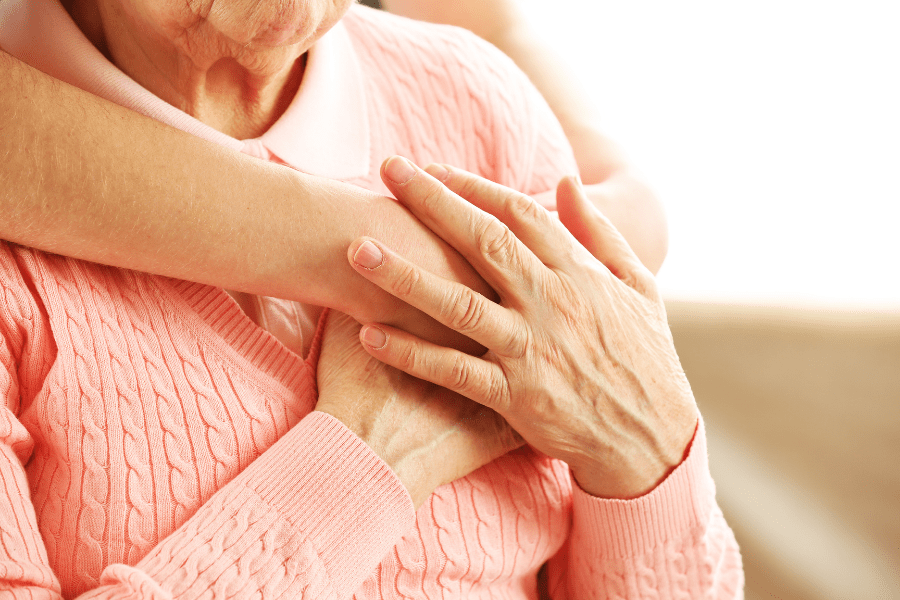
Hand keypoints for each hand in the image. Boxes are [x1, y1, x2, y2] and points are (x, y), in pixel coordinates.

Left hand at [346, 157, 698, 498]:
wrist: (652, 439)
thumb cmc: (645, 358)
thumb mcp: (639, 285)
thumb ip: (600, 233)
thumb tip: (567, 182)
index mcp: (578, 273)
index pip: (517, 213)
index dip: (470, 186)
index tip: (431, 169)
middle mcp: (550, 303)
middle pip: (481, 241)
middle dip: (431, 202)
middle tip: (387, 170)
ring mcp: (529, 349)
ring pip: (457, 303)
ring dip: (404, 275)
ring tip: (357, 250)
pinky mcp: (514, 396)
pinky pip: (453, 371)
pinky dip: (411, 353)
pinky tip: (369, 335)